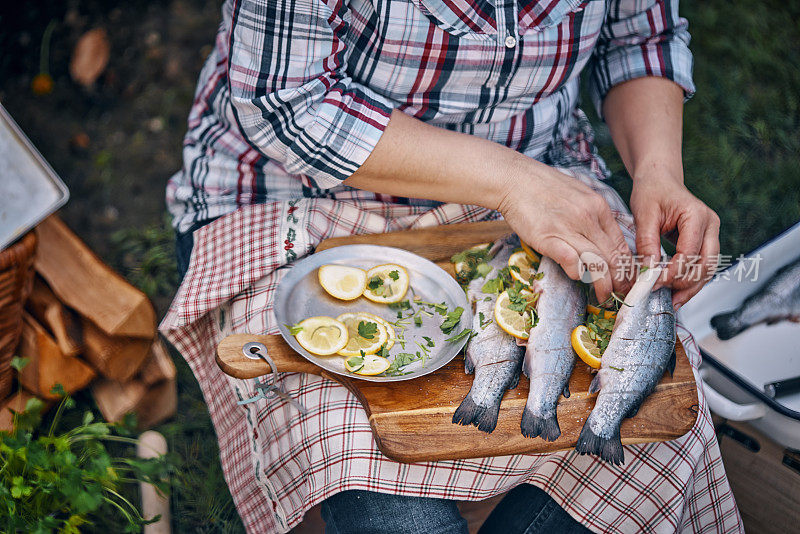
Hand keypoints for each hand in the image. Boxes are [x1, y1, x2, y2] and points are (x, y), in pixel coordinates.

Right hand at [498, 164, 633, 301]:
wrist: (515, 180)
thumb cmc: (543, 187)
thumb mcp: (579, 194)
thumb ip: (593, 214)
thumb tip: (602, 238)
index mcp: (598, 207)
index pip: (621, 243)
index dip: (626, 266)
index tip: (626, 280)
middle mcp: (588, 218)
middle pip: (612, 256)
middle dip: (619, 280)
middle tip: (619, 294)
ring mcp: (568, 228)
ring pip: (597, 262)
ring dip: (603, 284)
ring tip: (603, 296)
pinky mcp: (548, 238)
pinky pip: (571, 261)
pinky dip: (577, 272)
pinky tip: (577, 276)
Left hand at [630, 175, 719, 308]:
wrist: (660, 180)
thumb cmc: (652, 192)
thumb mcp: (644, 213)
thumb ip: (647, 242)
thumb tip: (648, 270)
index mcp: (697, 215)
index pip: (689, 252)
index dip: (673, 271)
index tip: (654, 283)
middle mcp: (711, 225)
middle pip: (706, 264)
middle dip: (685, 283)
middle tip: (663, 295)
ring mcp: (711, 234)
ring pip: (709, 269)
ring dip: (692, 287)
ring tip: (672, 301)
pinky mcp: (705, 241)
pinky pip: (703, 266)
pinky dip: (691, 281)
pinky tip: (677, 293)